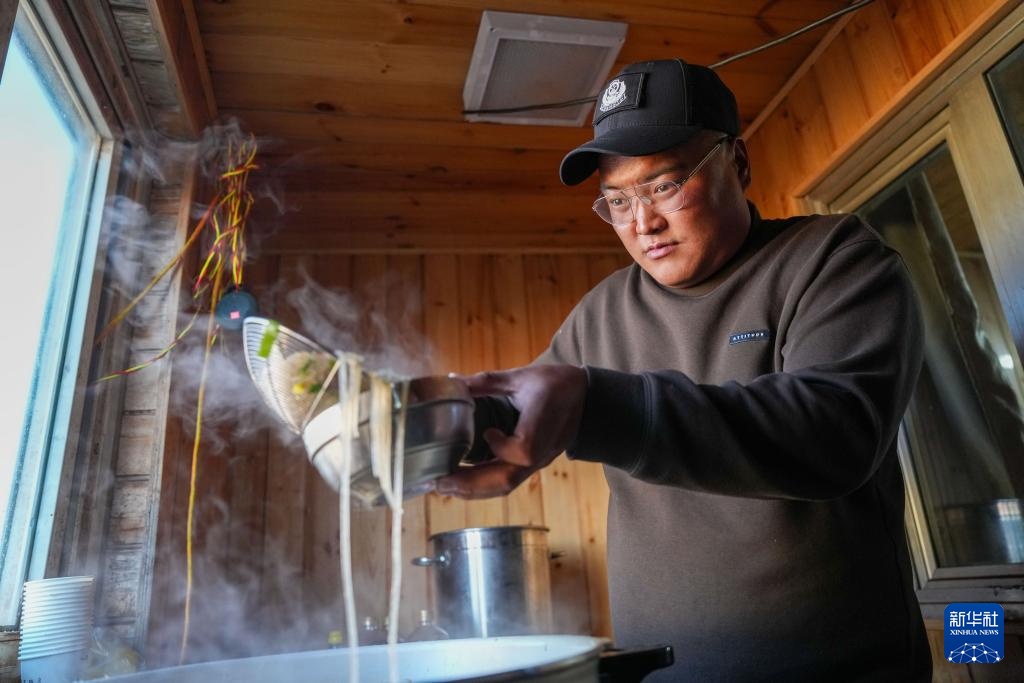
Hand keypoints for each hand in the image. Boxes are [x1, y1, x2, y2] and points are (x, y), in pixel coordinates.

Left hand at [435, 364, 586, 498]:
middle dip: (470, 484)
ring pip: (506, 485)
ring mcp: (537, 461)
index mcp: (542, 423)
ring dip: (473, 490)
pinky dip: (483, 488)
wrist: (587, 399)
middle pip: (508, 478)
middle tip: (439, 482)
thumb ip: (488, 381)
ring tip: (444, 487)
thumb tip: (452, 381)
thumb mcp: (523, 377)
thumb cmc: (557, 384)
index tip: (487, 432)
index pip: (524, 449)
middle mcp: (541, 449)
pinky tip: (461, 485)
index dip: (502, 447)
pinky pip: (508, 483)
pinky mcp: (533, 465)